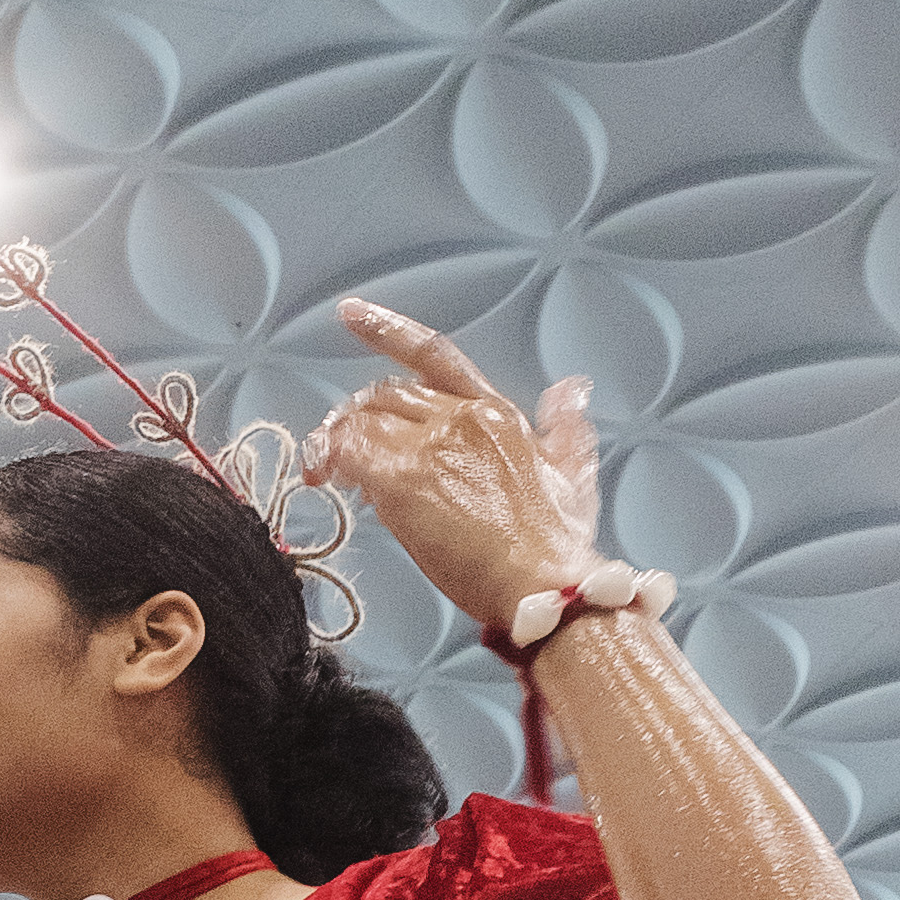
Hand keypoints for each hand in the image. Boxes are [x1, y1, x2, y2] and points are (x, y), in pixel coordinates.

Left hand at [300, 305, 601, 631]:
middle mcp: (460, 418)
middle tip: (338, 446)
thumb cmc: (559, 544)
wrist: (545, 584)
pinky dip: (327, 460)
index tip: (353, 314)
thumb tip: (572, 389)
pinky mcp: (404, 483)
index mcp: (495, 412)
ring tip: (327, 469)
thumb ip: (568, 426)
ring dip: (335, 441)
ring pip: (361, 422)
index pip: (435, 356)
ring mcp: (430, 448)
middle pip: (385, 394)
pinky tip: (323, 478)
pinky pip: (348, 453)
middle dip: (355, 416)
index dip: (388, 330)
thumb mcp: (576, 474)